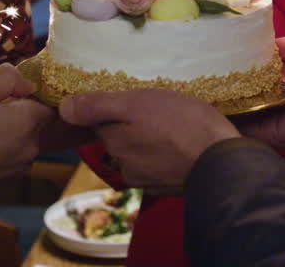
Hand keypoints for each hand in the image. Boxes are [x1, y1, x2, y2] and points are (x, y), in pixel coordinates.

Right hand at [0, 63, 54, 201]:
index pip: (48, 103)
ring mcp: (20, 168)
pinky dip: (0, 152)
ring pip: (24, 141)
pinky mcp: (7, 183)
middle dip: (17, 115)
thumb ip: (7, 78)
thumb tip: (28, 84)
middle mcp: (31, 148)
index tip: (9, 95)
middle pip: (36, 123)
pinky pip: (12, 159)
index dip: (30, 96)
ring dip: (8, 134)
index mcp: (26, 122)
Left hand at [60, 89, 238, 194]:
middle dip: (132, 125)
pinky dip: (167, 155)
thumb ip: (97, 106)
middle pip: (120, 138)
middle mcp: (125, 166)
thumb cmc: (181, 125)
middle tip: (158, 108)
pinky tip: (183, 144)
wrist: (222, 163)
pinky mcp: (169, 186)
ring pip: (140, 152)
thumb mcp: (137, 103)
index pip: (101, 121)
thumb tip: (63, 108)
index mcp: (114, 142)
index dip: (115, 107)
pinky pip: (160, 165)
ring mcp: (147, 180)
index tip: (133, 98)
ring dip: (151, 140)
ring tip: (175, 124)